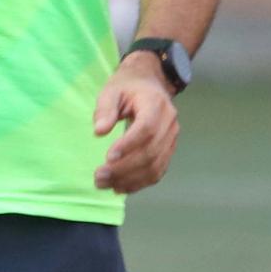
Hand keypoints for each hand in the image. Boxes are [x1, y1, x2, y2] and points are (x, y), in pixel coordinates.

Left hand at [92, 53, 180, 193]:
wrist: (150, 83)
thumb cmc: (127, 86)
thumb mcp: (111, 90)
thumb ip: (105, 109)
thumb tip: (99, 131)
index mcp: (156, 104)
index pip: (146, 128)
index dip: (128, 145)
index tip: (108, 157)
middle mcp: (169, 123)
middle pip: (150, 152)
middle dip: (124, 168)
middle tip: (99, 177)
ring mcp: (172, 138)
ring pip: (155, 165)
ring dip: (130, 179)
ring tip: (105, 185)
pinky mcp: (168, 150)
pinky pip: (158, 170)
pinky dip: (140, 182)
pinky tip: (120, 188)